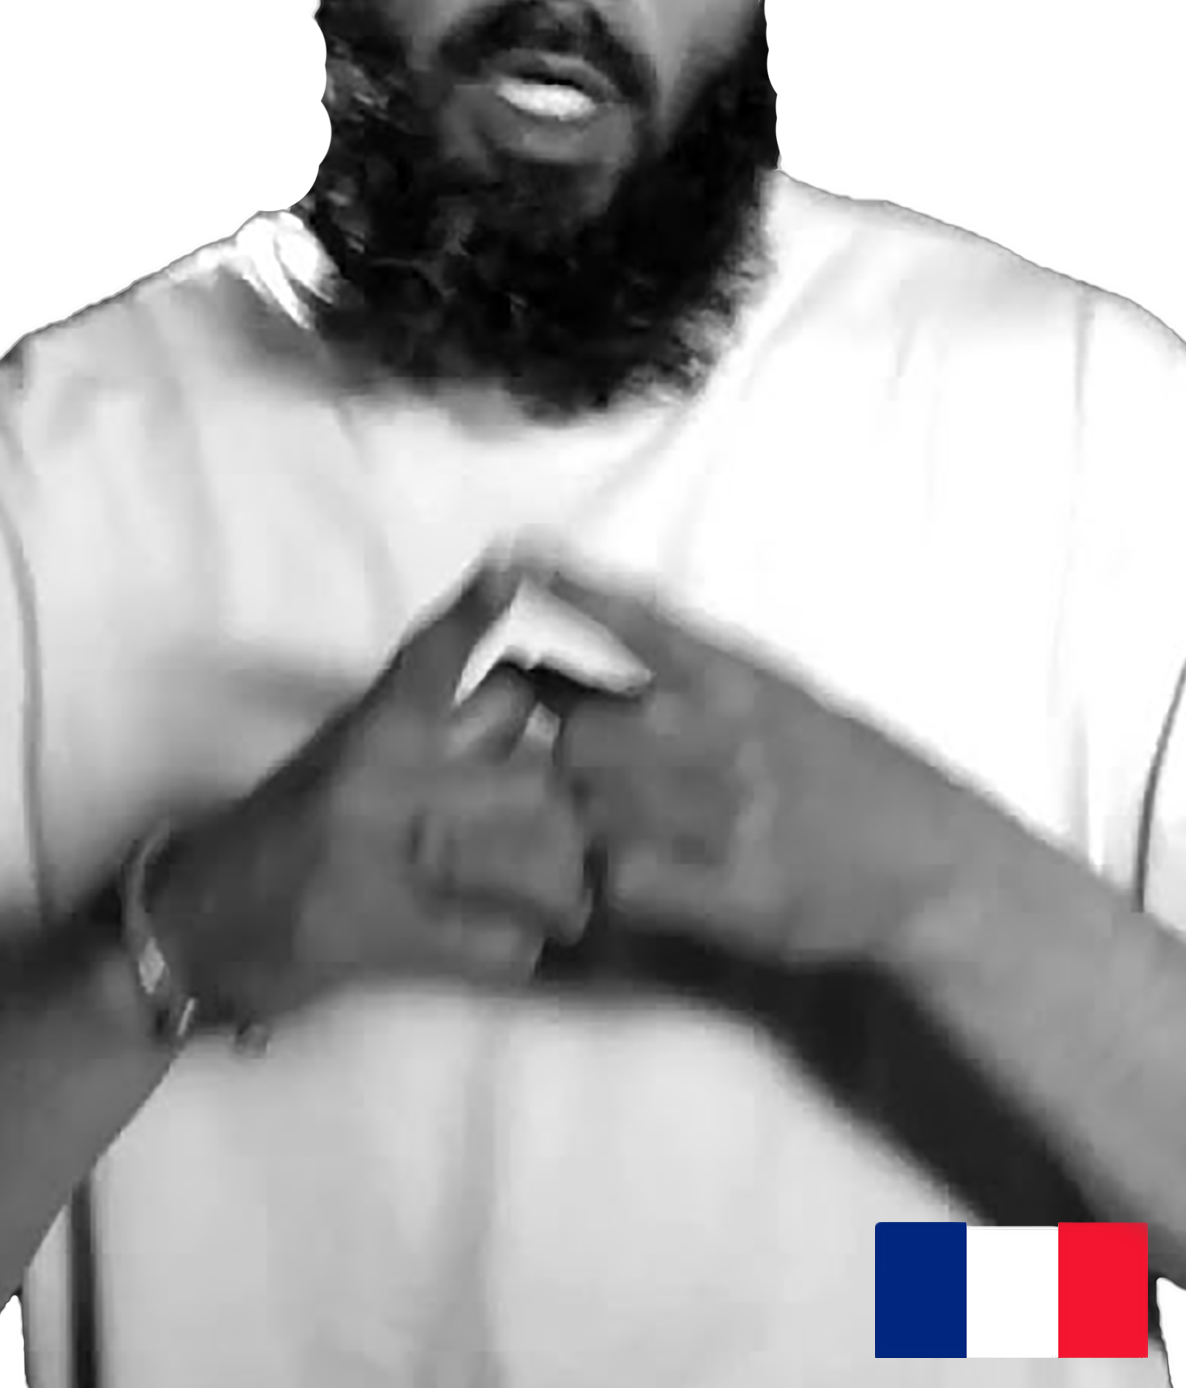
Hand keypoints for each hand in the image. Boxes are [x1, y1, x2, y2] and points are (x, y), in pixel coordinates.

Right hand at [147, 559, 592, 1033]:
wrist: (194, 922)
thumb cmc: (284, 827)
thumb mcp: (349, 749)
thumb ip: (432, 722)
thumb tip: (526, 692)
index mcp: (372, 726)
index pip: (433, 656)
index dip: (473, 613)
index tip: (506, 575)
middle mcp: (380, 776)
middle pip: (525, 766)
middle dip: (565, 798)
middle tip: (580, 822)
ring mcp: (384, 854)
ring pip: (528, 855)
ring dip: (558, 884)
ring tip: (568, 900)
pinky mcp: (386, 932)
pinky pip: (498, 940)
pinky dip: (516, 947)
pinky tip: (511, 946)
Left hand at [521, 555, 965, 967]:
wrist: (935, 862)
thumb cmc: (844, 773)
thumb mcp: (774, 696)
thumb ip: (680, 676)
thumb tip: (567, 656)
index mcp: (739, 676)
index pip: (638, 617)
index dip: (571, 585)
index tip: (511, 555)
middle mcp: (729, 735)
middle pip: (578, 738)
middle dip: (572, 764)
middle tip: (604, 786)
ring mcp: (732, 814)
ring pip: (592, 813)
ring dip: (594, 828)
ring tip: (645, 834)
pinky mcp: (736, 892)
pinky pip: (625, 882)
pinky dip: (622, 885)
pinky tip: (658, 881)